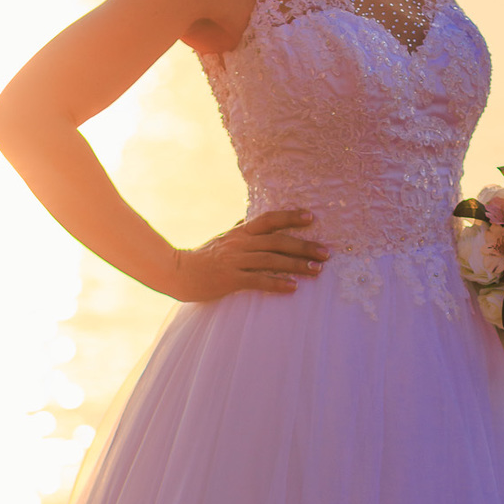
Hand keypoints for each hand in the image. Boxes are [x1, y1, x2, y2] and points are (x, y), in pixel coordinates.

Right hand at [167, 210, 329, 301]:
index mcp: (241, 232)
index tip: (312, 217)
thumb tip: (250, 216)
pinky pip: (258, 281)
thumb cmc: (203, 256)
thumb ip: (239, 228)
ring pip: (272, 260)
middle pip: (277, 241)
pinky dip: (277, 283)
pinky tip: (293, 287)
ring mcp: (235, 261)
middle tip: (326, 253)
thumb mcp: (223, 238)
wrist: (178, 273)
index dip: (290, 217)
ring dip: (297, 265)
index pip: (269, 219)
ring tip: (317, 271)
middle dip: (304, 246)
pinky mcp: (230, 280)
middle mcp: (240, 243)